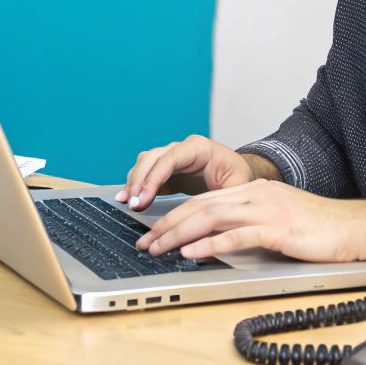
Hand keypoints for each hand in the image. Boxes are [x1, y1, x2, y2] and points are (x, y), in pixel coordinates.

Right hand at [115, 134, 253, 211]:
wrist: (237, 173)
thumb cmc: (239, 177)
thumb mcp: (238, 185)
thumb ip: (224, 196)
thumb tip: (208, 217)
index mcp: (199, 148)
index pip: (170, 158)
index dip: (154, 178)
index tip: (143, 199)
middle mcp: (182, 148)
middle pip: (152, 158)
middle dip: (139, 181)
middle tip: (132, 203)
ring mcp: (172, 157)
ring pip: (145, 163)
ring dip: (134, 182)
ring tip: (126, 202)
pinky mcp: (167, 171)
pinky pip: (146, 173)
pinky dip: (135, 185)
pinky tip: (127, 198)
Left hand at [133, 179, 365, 263]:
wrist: (355, 228)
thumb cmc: (320, 228)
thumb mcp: (277, 218)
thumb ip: (249, 223)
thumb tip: (217, 238)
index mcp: (253, 190)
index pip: (203, 200)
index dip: (174, 216)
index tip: (154, 233)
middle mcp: (255, 195)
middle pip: (200, 206)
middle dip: (167, 225)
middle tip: (145, 243)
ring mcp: (266, 209)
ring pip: (210, 217)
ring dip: (179, 235)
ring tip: (158, 250)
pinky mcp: (277, 229)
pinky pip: (235, 236)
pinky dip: (209, 244)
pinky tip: (192, 254)